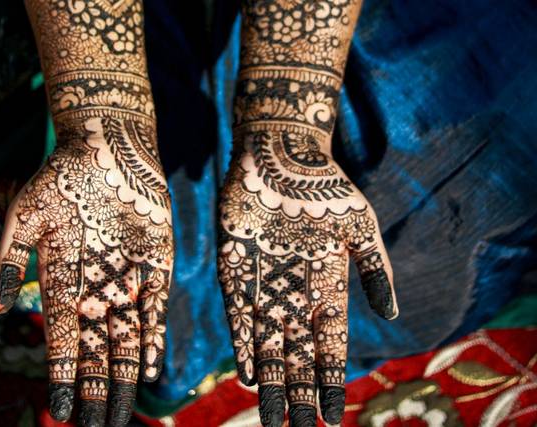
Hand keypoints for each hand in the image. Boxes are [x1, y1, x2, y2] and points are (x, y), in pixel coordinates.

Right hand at [0, 117, 172, 426]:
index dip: (62, 375)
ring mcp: (128, 278)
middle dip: (95, 390)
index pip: (63, 338)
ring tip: (121, 414)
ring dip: (123, 377)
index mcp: (62, 280)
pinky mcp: (157, 265)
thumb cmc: (59, 178)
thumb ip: (12, 260)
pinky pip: (155, 309)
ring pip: (126, 339)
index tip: (59, 411)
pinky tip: (148, 369)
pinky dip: (152, 338)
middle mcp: (96, 287)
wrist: (107, 146)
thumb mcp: (26, 216)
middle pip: (97, 349)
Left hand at [218, 127, 397, 425]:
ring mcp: (264, 282)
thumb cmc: (326, 187)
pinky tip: (246, 372)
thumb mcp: (360, 227)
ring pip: (267, 342)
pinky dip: (243, 343)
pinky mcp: (234, 269)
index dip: (330, 380)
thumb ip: (376, 270)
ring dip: (270, 380)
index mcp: (327, 286)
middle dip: (297, 393)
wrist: (280, 152)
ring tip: (269, 416)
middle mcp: (294, 292)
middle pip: (297, 354)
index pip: (330, 345)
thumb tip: (393, 314)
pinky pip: (239, 314)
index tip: (333, 415)